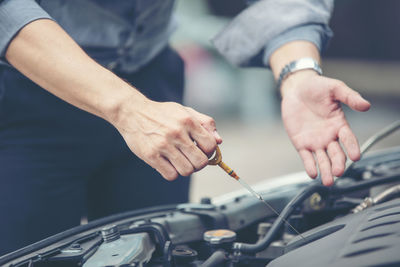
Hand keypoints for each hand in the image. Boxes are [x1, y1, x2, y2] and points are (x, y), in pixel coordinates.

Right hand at [113, 96, 221, 180]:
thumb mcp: (185, 111)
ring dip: (185, 169)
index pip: (210, 145)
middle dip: (199, 163)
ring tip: (179, 161)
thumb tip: (219, 141)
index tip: (202, 150)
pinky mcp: (151, 155)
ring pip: (187, 171)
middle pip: (200, 162)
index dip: (209, 151)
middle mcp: (177, 133)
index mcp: (188, 121)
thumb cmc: (162, 114)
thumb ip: (205, 123)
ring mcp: (163, 145)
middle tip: (192, 159)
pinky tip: (168, 164)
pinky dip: (172, 173)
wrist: (132, 113)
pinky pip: (170, 175)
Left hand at [280, 70, 369, 185]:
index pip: (348, 139)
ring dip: (325, 170)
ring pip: (322, 159)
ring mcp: (315, 141)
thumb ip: (350, 97)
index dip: (353, 148)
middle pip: (336, 153)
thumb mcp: (335, 89)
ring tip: (327, 181)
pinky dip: (310, 165)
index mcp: (339, 125)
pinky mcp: (301, 143)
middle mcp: (329, 136)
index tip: (356, 156)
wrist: (296, 88)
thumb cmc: (317, 87)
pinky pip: (306, 157)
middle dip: (338, 163)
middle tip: (339, 172)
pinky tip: (312, 173)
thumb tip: (366, 105)